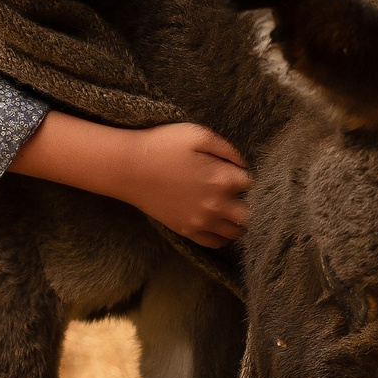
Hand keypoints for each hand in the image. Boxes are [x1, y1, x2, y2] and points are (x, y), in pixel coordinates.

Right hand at [123, 124, 249, 246]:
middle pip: (248, 213)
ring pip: (236, 232)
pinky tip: (218, 224)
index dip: (241, 175)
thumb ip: (227, 148)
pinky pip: (216, 243)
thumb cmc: (162, 145)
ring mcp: (202, 221)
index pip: (249, 182)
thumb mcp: (198, 134)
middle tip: (233, 193)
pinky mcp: (187, 230)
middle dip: (245, 202)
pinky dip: (223, 236)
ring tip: (229, 209)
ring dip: (237, 221)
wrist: (128, 168)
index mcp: (223, 178)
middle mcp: (217, 204)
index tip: (230, 170)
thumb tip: (242, 164)